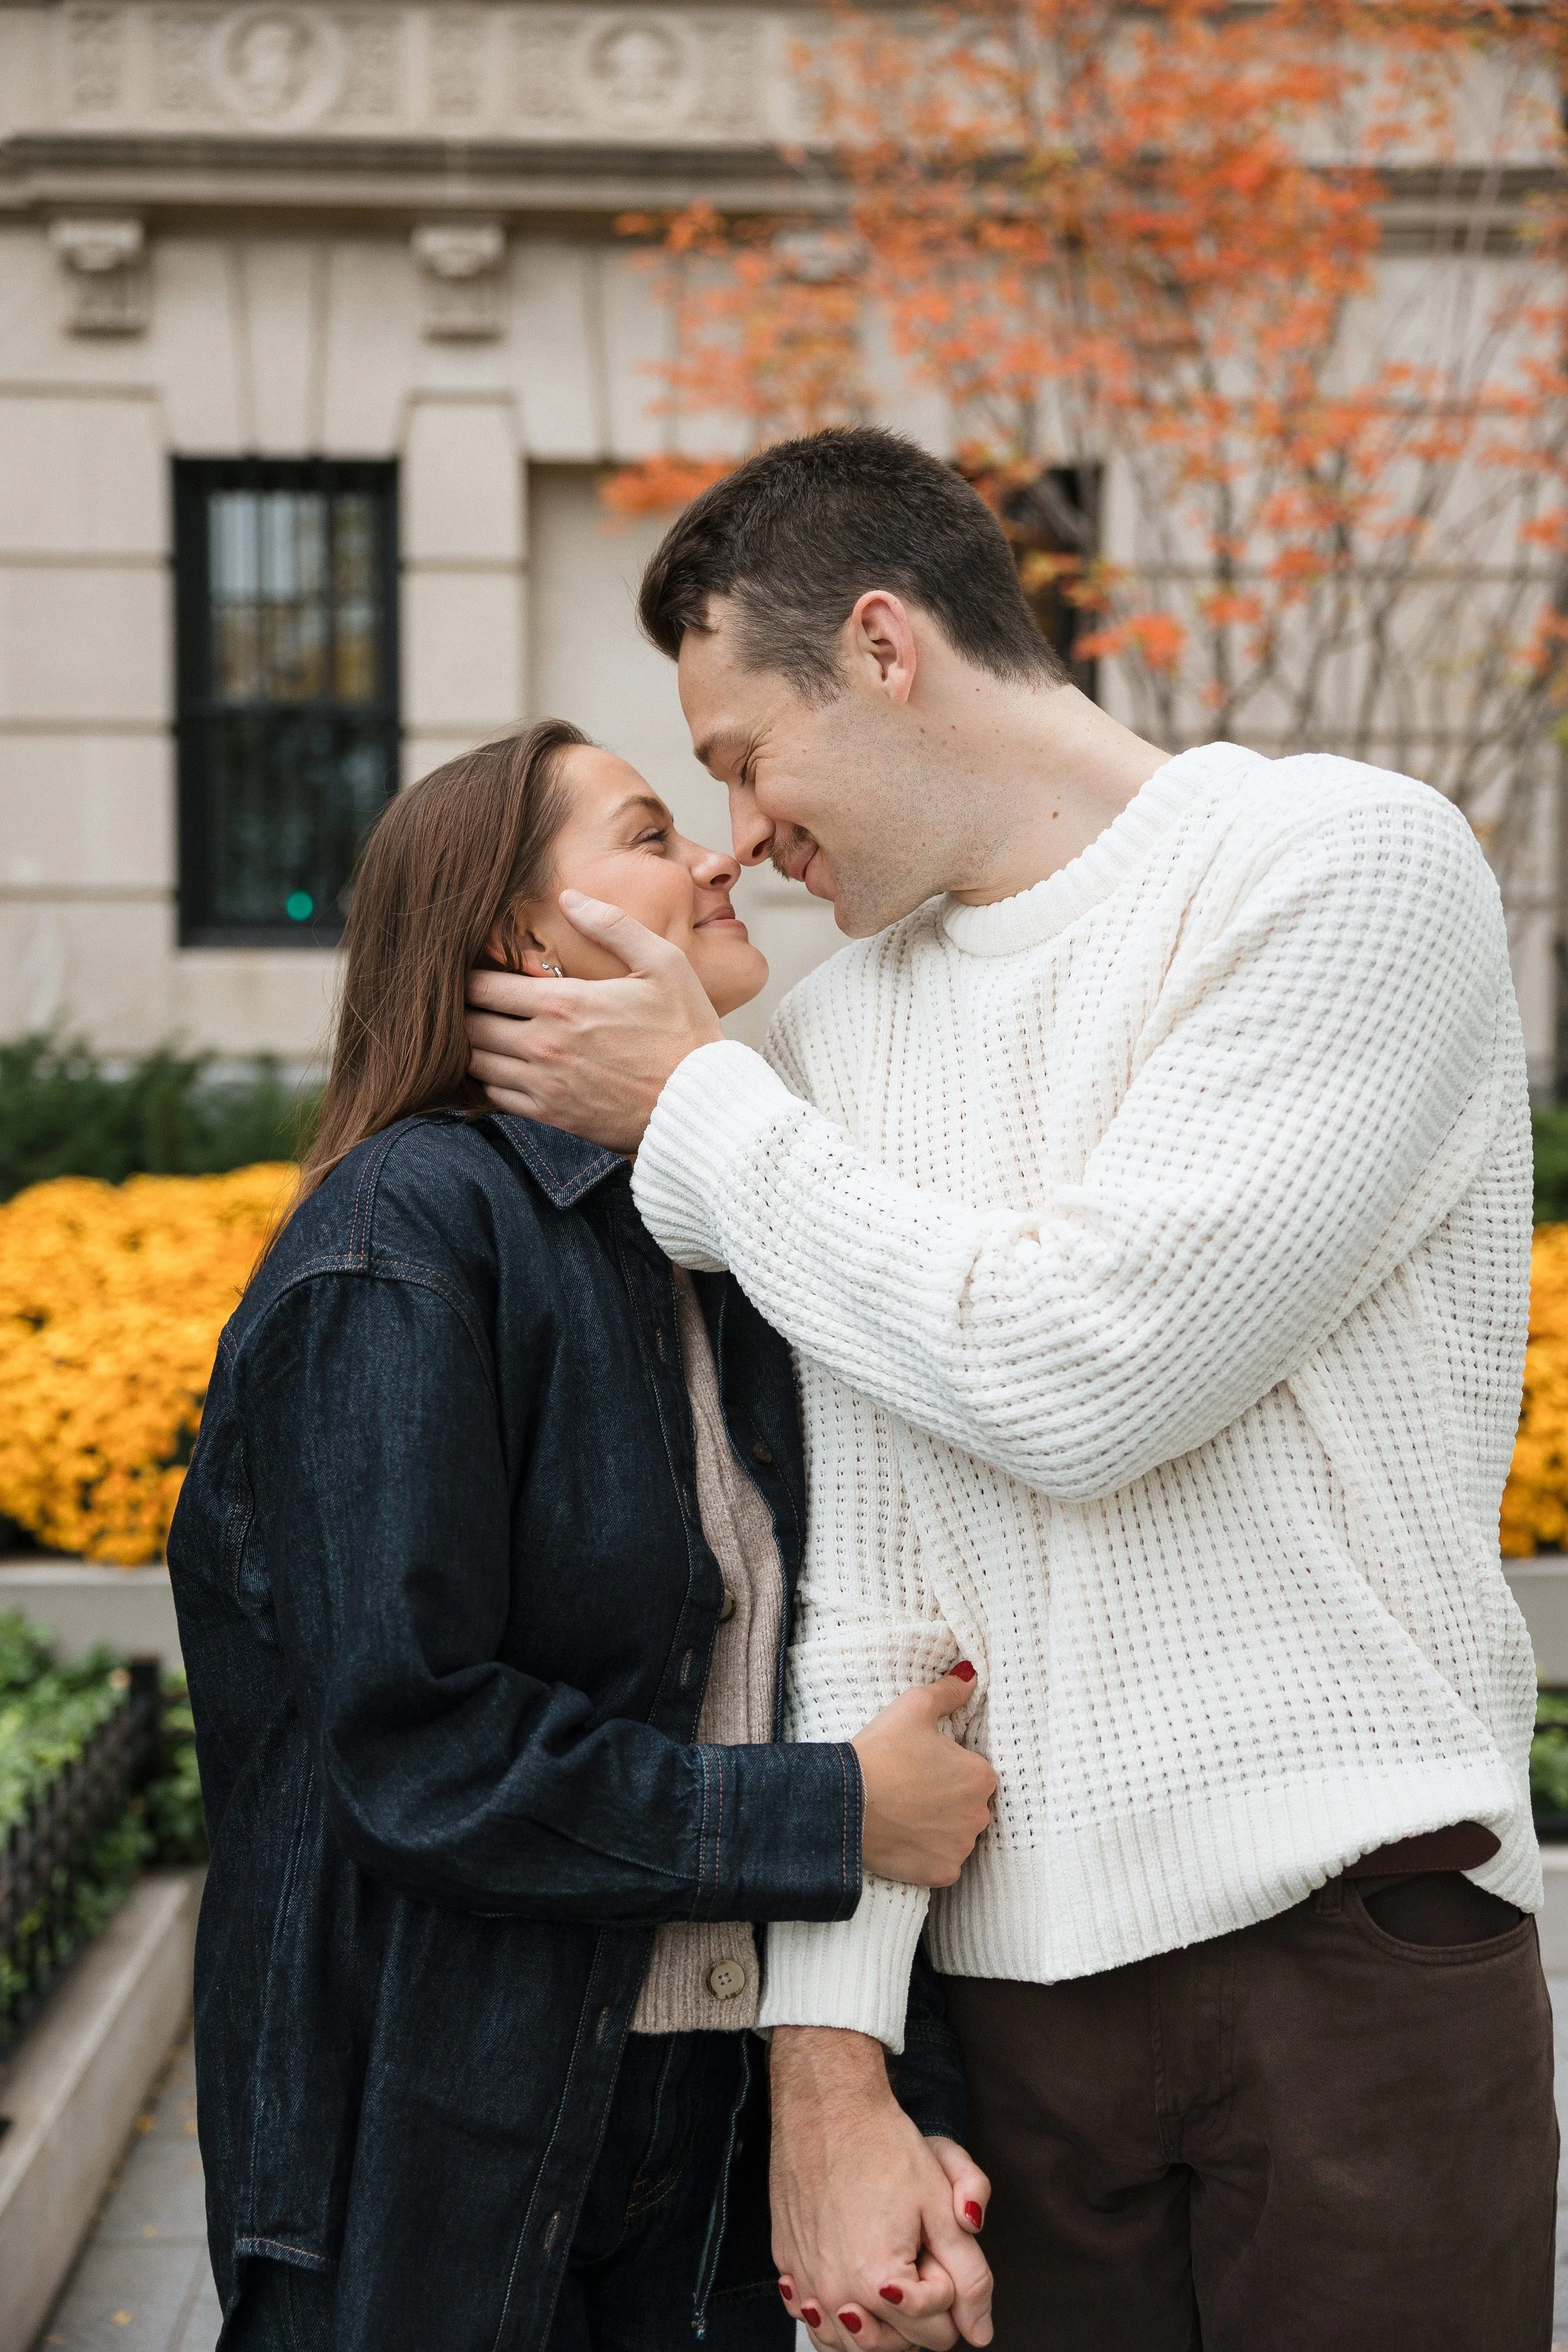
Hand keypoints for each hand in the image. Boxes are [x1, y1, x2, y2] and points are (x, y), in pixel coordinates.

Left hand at [465, 893, 722, 1151]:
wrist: (700, 1104)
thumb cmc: (686, 1033)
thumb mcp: (664, 963)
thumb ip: (612, 926)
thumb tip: (569, 898)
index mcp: (564, 1003)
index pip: (483, 986)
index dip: (469, 975)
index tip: (475, 968)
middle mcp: (543, 1045)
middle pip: (470, 1024)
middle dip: (465, 1009)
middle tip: (473, 1000)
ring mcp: (544, 1084)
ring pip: (475, 1062)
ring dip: (473, 1044)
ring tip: (484, 1030)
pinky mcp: (551, 1115)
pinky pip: (495, 1096)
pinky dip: (490, 1079)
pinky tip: (504, 1065)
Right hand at [771, 2027, 993, 2349]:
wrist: (828, 2106)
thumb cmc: (885, 2147)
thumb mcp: (943, 2208)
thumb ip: (971, 2278)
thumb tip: (980, 2333)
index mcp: (881, 2284)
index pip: (939, 2335)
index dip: (950, 2291)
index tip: (935, 2246)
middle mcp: (836, 2294)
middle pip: (897, 2346)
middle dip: (919, 2314)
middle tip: (917, 2258)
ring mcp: (806, 2283)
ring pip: (851, 2344)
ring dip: (878, 2325)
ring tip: (890, 2280)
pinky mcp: (786, 2264)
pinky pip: (813, 2319)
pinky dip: (833, 2317)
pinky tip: (848, 2285)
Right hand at [854, 1671, 996, 1886]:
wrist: (846, 1802)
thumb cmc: (882, 1752)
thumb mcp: (914, 1707)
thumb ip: (949, 1692)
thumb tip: (971, 1674)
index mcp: (981, 1775)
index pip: (973, 1771)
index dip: (947, 1767)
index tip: (920, 1766)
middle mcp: (980, 1814)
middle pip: (968, 1805)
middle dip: (946, 1799)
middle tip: (910, 1789)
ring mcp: (961, 1847)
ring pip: (956, 1835)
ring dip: (938, 1827)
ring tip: (904, 1813)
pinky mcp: (942, 1873)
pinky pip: (942, 1863)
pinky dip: (927, 1854)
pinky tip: (904, 1838)